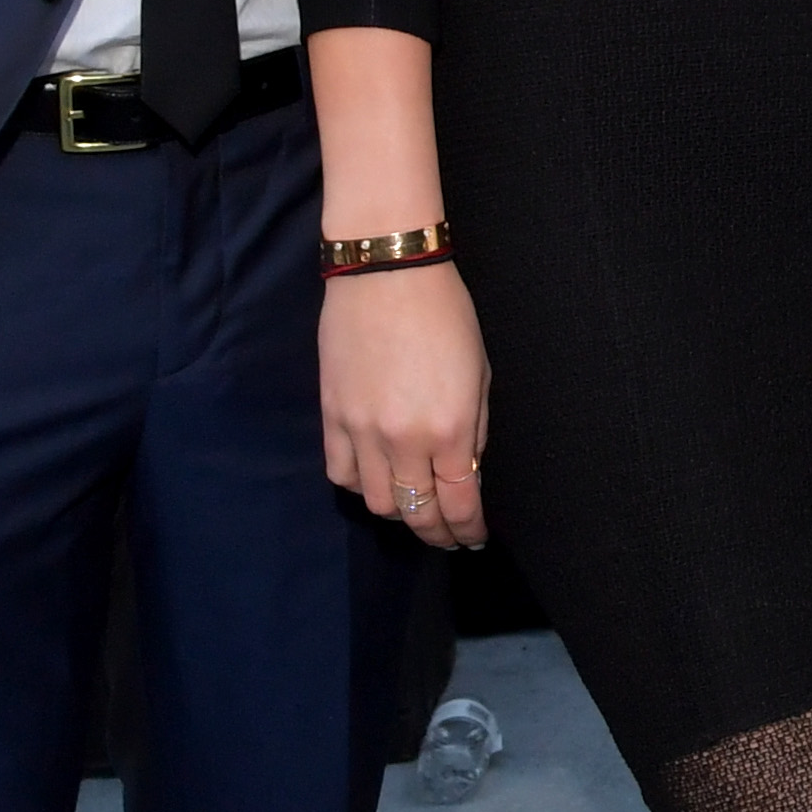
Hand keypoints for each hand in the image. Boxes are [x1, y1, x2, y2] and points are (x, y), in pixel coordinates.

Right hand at [321, 263, 491, 549]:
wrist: (385, 273)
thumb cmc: (445, 314)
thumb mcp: (479, 375)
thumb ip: (474, 432)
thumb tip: (465, 472)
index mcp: (449, 429)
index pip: (458, 505)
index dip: (467, 530)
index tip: (473, 538)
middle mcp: (403, 440)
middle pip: (416, 513)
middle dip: (436, 533)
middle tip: (447, 536)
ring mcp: (362, 430)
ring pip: (376, 502)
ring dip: (399, 512)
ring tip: (413, 505)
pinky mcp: (331, 416)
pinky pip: (340, 473)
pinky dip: (359, 485)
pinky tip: (375, 478)